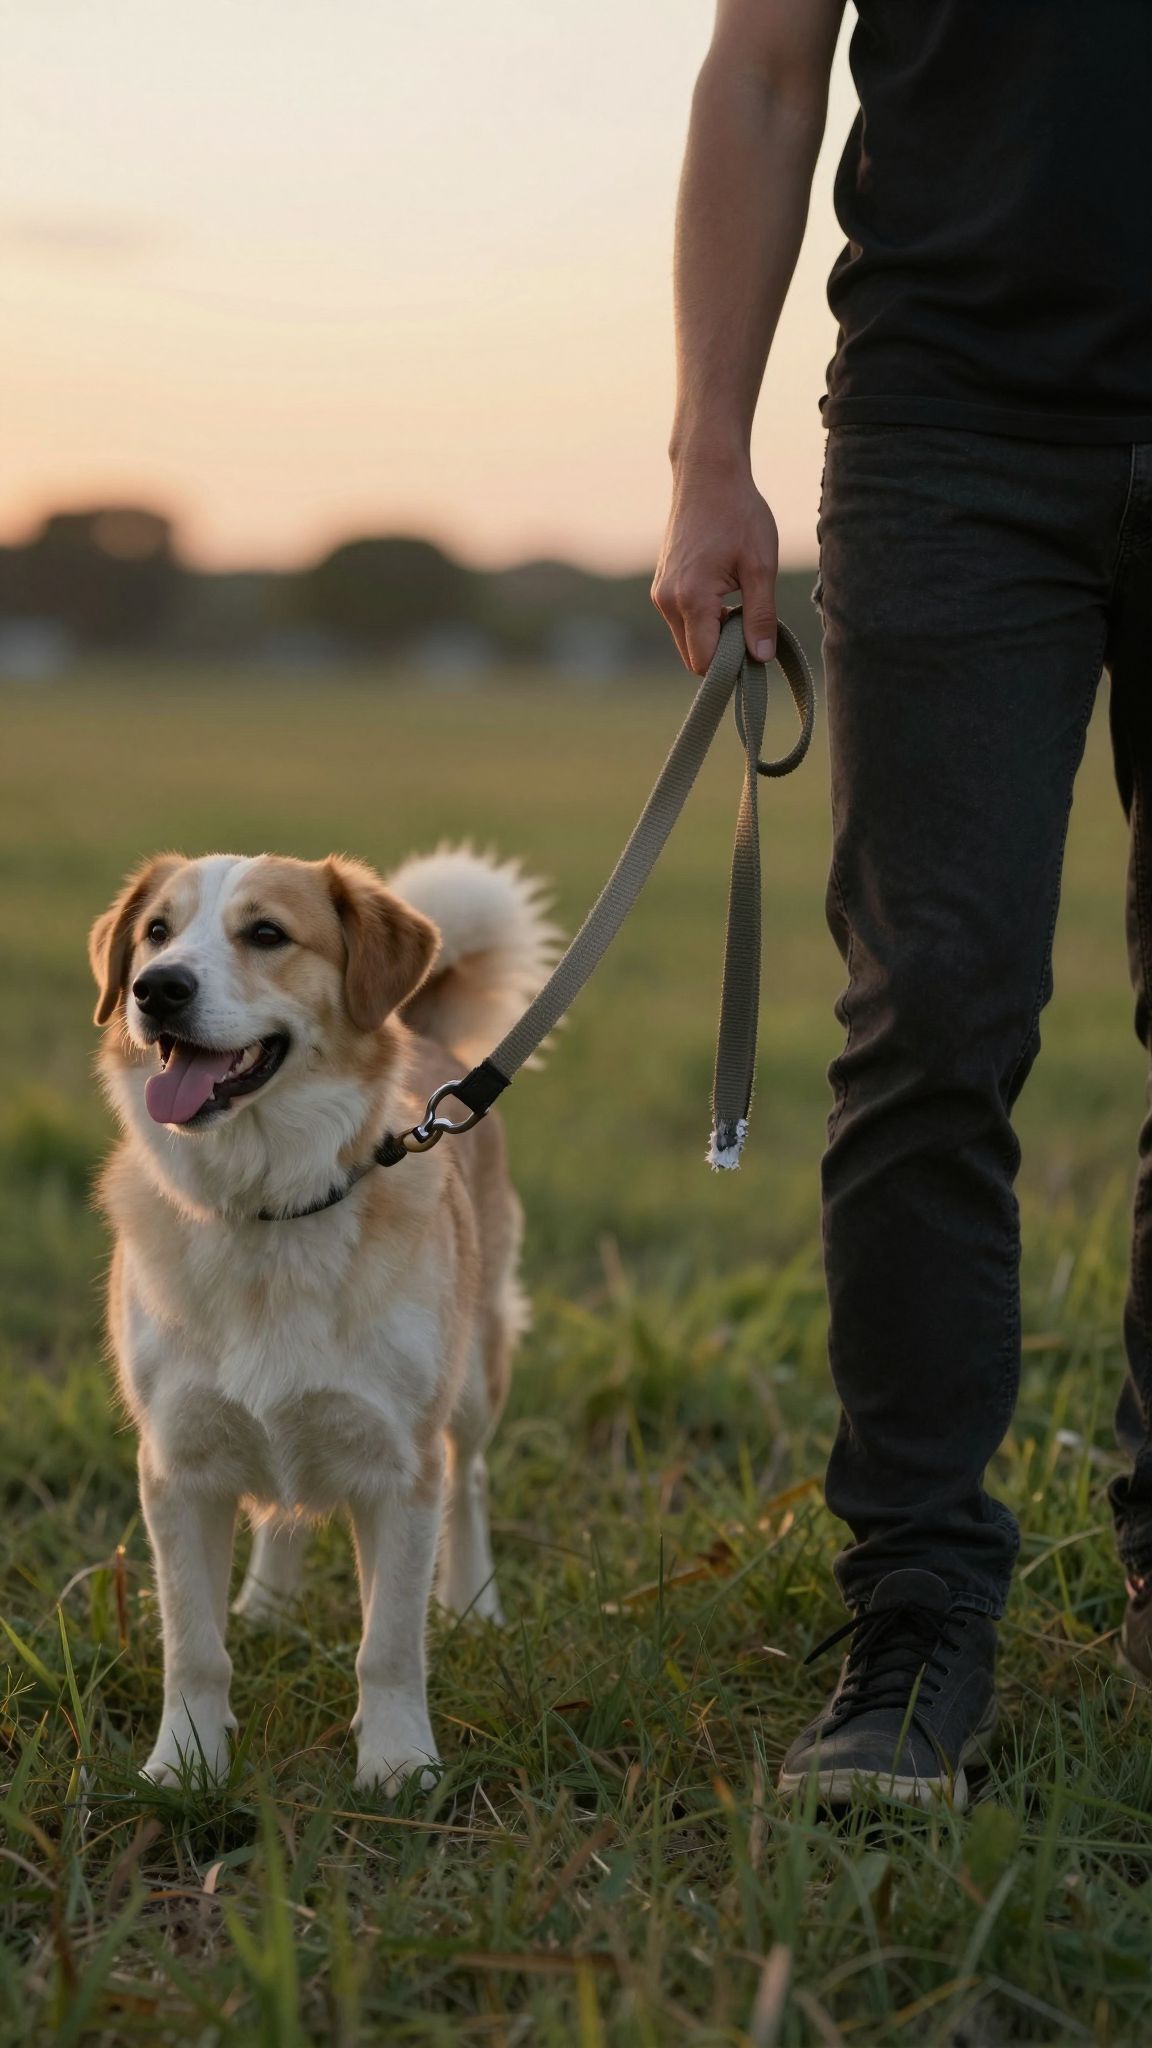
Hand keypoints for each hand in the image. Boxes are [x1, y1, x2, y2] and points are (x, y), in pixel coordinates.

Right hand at [652, 460, 778, 674]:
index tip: (756, 648)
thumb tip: (761, 658)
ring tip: (739, 601)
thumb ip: (760, 616)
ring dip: (714, 635)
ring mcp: (660, 594)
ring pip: (687, 639)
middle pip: (693, 657)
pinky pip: (682, 620)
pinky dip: (704, 620)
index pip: (704, 663)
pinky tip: (725, 592)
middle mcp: (667, 601)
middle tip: (751, 624)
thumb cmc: (738, 514)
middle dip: (722, 654)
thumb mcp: (761, 566)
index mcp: (691, 599)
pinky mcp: (662, 586)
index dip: (731, 666)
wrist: (707, 476)